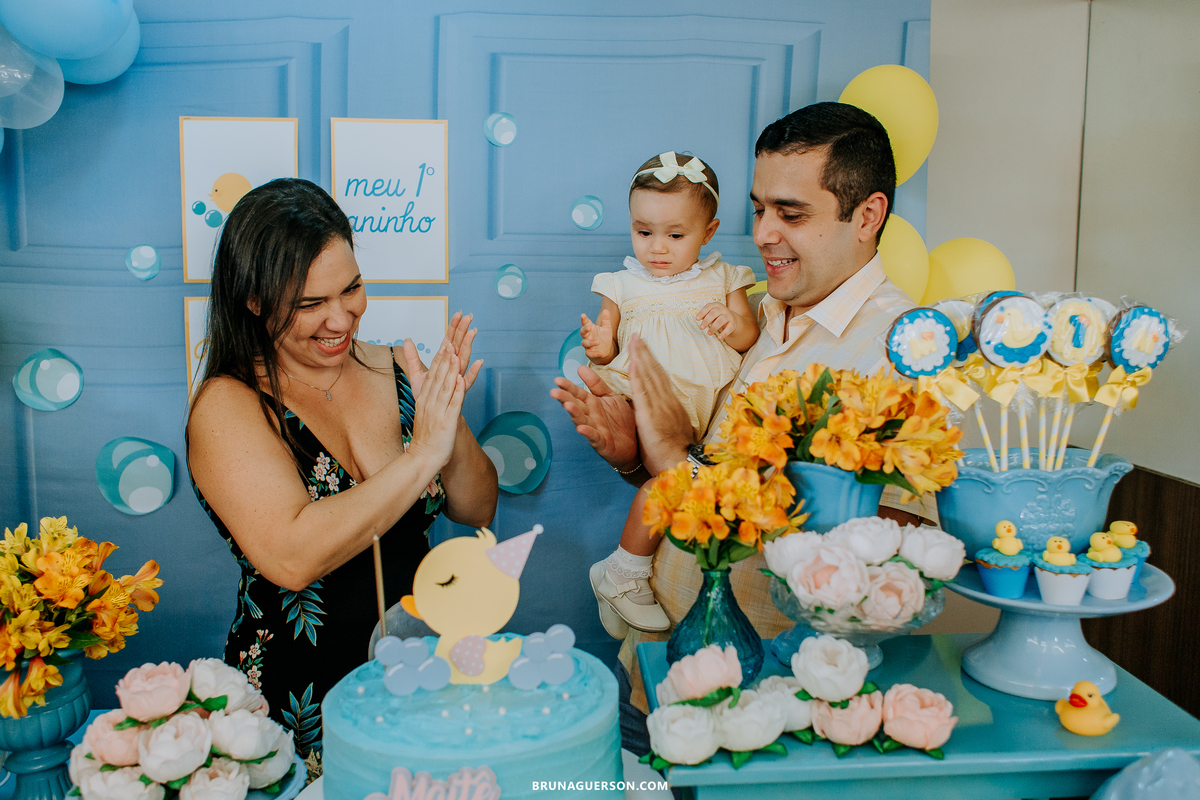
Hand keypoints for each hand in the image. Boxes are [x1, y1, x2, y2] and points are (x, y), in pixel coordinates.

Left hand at [402, 313, 482, 397]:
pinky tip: (478, 363)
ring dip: (468, 347)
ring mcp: (457, 380)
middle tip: (468, 317)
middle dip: (463, 331)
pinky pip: (468, 382)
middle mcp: (453, 370)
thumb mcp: (418, 377)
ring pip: (464, 360)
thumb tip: (407, 340)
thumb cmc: (430, 399)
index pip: (449, 341)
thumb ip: (413, 358)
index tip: (458, 313)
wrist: (437, 421)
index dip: (453, 327)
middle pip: (458, 346)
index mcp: (444, 364)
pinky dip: (472, 373)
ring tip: (472, 333)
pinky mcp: (460, 394)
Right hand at [406, 343, 464, 469]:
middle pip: (438, 377)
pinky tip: (461, 379)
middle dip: (445, 358)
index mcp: (424, 400)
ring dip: (451, 369)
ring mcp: (438, 412)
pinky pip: (453, 403)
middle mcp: (430, 403)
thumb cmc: (425, 438)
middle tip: (451, 340)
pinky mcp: (446, 422)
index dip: (439, 359)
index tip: (445, 343)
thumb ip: (425, 398)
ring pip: (445, 386)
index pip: (431, 375)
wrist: (422, 458)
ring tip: (456, 354)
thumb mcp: (422, 413)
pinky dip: (457, 390)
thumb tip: (426, 388)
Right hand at [550, 366, 638, 470]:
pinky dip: (587, 433)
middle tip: (554, 392)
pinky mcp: (602, 443)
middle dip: (565, 399)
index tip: (557, 380)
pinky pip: (594, 437)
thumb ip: (596, 384)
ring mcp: (594, 429)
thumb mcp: (610, 396)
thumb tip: (580, 367)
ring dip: (574, 414)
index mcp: (592, 403)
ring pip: (581, 420)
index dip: (567, 387)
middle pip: (576, 405)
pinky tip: (581, 428)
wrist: (634, 443)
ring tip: (568, 405)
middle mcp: (590, 416)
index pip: (577, 393)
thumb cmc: (620, 419)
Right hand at [580, 311, 615, 361]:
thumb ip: (605, 320)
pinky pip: (589, 353)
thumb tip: (605, 310)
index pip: (586, 323)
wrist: (606, 350)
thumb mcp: (607, 328)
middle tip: (588, 327)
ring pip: (584, 343)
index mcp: (591, 328)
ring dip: (590, 342)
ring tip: (598, 342)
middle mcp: (587, 336)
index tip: (583, 315)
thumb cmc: (604, 337)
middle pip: (582, 332)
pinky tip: (599, 353)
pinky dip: (594, 353)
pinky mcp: (590, 353)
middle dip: (584, 329)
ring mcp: (587, 345)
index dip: (584, 319)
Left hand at [627, 334, 693, 474]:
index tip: (645, 349)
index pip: (660, 379)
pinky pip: (643, 391)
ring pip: (649, 377)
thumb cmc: (675, 453)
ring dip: (641, 357)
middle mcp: (667, 401)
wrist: (679, 464)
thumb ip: (669, 417)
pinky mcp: (650, 415)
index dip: (652, 362)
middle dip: (646, 352)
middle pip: (655, 372)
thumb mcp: (675, 430)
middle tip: (638, 335)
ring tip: (634, 341)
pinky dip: (639, 375)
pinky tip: (633, 363)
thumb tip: (667, 411)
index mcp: (671, 405)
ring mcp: (659, 407)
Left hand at [696, 302, 735, 340]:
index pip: (708, 307)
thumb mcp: (711, 315)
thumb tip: (698, 318)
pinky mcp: (733, 323)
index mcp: (716, 305)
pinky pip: (729, 328)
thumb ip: (705, 316)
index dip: (702, 313)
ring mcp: (728, 315)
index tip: (697, 319)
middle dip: (706, 321)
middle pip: (713, 313)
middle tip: (701, 328)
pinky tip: (719, 337)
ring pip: (720, 321)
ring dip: (713, 327)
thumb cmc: (717, 317)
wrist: (731, 320)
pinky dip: (724, 333)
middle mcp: (723, 309)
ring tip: (709, 333)